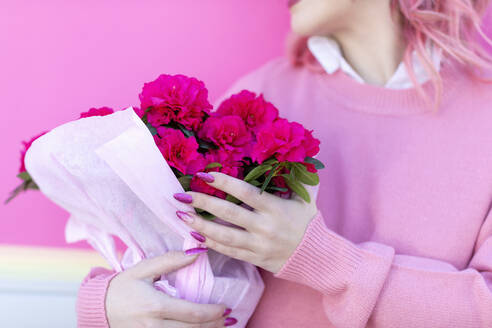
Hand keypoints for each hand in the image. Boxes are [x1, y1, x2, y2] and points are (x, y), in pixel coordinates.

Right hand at [106, 250, 236, 326]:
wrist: (97, 308)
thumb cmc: (122, 286)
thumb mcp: (144, 269)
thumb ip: (170, 261)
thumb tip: (196, 252)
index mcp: (155, 305)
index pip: (192, 313)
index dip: (212, 312)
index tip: (225, 308)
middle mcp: (154, 326)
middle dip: (214, 325)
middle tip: (227, 318)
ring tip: (218, 326)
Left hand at [173, 172, 318, 273]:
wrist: (317, 257)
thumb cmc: (308, 223)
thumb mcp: (305, 198)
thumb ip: (294, 178)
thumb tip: (286, 156)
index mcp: (276, 208)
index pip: (245, 193)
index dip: (224, 182)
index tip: (204, 175)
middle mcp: (265, 227)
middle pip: (229, 213)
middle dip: (204, 203)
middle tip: (182, 195)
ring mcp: (258, 245)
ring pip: (225, 236)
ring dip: (201, 226)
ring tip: (182, 216)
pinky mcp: (254, 259)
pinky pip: (229, 252)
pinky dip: (211, 245)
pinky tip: (195, 236)